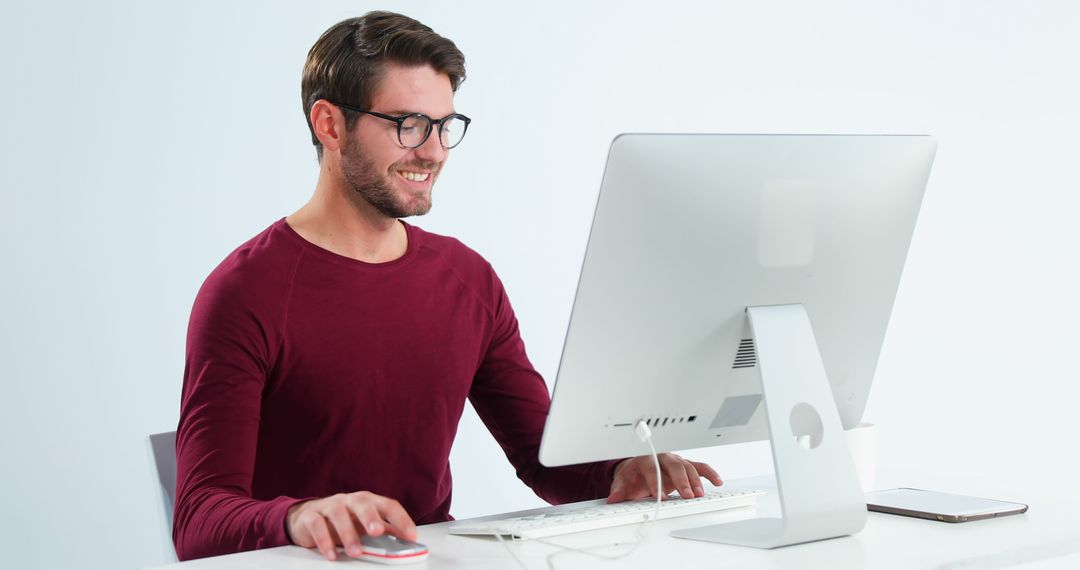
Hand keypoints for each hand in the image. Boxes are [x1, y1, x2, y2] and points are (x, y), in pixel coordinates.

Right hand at [285, 491, 417, 560]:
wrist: (307, 517)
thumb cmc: (343, 520)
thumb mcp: (365, 525)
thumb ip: (385, 531)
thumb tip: (407, 542)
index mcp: (367, 501)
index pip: (388, 505)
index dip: (401, 519)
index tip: (411, 535)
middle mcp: (349, 501)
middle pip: (362, 503)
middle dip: (371, 517)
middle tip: (378, 532)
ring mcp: (329, 506)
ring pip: (338, 514)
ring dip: (348, 534)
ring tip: (355, 552)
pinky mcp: (310, 516)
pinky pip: (317, 525)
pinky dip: (324, 540)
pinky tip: (331, 554)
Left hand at [607, 453, 722, 502]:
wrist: (637, 468)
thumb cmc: (632, 475)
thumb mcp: (622, 482)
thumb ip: (618, 490)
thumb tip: (613, 498)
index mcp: (646, 461)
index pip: (652, 469)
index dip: (656, 483)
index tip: (660, 497)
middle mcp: (663, 459)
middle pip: (674, 465)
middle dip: (681, 480)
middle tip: (686, 495)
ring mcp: (675, 462)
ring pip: (688, 467)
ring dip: (695, 480)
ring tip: (699, 494)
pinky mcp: (685, 467)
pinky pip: (699, 467)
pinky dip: (709, 473)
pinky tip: (717, 482)